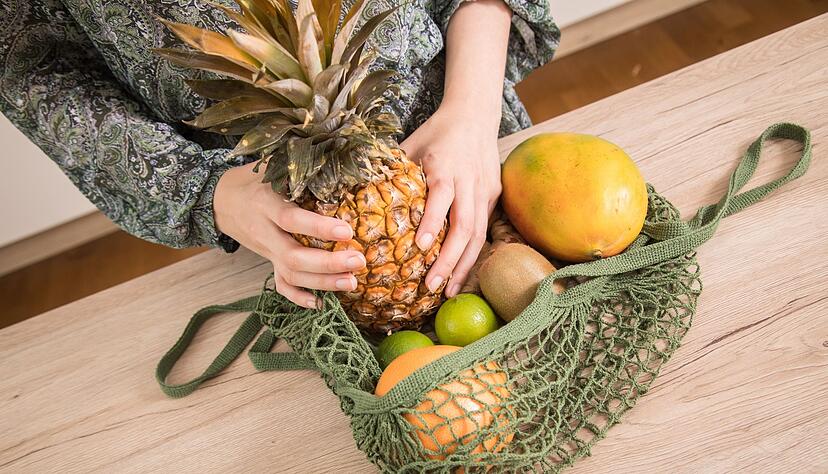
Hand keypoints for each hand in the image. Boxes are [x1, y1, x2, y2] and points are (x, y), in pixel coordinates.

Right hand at [213, 162, 365, 308]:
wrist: (221, 199)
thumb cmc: (255, 178)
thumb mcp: (271, 164)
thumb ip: (300, 165)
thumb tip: (340, 156)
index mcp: (265, 203)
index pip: (291, 219)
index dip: (318, 228)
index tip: (347, 231)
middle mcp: (264, 231)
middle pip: (292, 255)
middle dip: (327, 263)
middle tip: (358, 261)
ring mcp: (265, 250)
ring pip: (290, 274)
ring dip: (322, 283)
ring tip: (352, 282)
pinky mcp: (267, 260)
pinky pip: (280, 284)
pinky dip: (298, 297)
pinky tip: (321, 304)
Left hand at [401, 104, 501, 297]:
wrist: (475, 113)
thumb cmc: (435, 132)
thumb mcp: (410, 145)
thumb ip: (392, 171)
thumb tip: (358, 197)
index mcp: (445, 164)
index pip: (442, 196)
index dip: (432, 221)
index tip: (418, 247)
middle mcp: (469, 179)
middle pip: (465, 225)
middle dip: (449, 259)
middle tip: (431, 286)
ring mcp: (485, 189)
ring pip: (479, 234)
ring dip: (463, 266)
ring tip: (447, 292)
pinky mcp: (493, 196)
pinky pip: (484, 230)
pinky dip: (471, 255)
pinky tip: (459, 275)